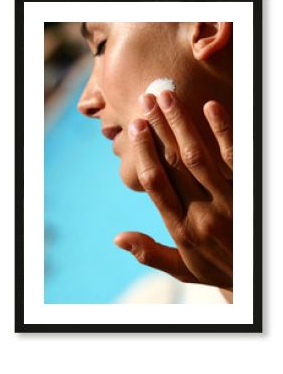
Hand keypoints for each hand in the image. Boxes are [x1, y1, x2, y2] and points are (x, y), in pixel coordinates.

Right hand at [114, 90, 232, 289]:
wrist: (256, 277)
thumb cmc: (218, 269)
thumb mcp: (183, 270)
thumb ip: (150, 253)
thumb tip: (117, 238)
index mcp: (181, 227)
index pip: (156, 183)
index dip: (145, 152)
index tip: (136, 127)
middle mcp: (201, 210)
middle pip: (175, 163)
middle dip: (159, 129)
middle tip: (146, 99)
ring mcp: (227, 199)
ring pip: (199, 156)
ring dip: (181, 124)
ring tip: (167, 96)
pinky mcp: (248, 190)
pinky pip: (235, 158)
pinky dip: (223, 132)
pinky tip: (210, 107)